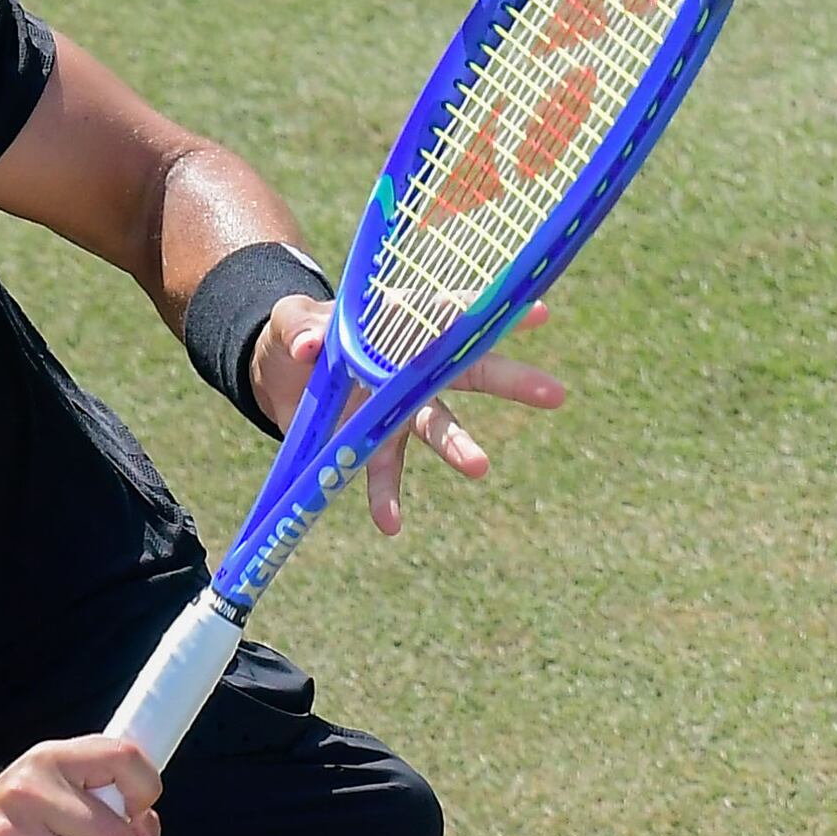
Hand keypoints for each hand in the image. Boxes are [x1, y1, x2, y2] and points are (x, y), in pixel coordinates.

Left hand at [250, 296, 568, 536]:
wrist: (281, 371)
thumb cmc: (298, 330)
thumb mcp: (289, 320)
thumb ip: (298, 328)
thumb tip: (308, 347)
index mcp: (398, 322)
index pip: (450, 312)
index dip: (491, 313)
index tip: (538, 315)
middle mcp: (412, 366)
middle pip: (468, 371)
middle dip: (510, 381)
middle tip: (555, 394)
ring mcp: (400, 407)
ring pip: (437, 426)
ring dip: (459, 446)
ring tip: (480, 467)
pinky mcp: (376, 440)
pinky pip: (386, 471)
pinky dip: (386, 497)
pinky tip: (390, 524)